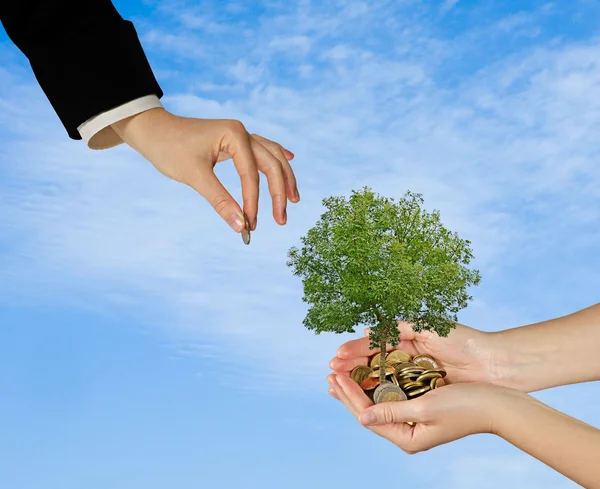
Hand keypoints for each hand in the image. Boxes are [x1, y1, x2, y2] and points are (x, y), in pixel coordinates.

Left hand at [111, 108, 298, 232]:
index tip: (251, 225)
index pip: (250, 175)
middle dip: (278, 193)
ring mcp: (240, 135)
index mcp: (234, 134)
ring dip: (283, 178)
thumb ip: (221, 201)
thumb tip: (241, 226)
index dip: (253, 202)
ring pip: (271, 157)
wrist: (151, 130)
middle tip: (281, 220)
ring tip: (293, 200)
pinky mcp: (234, 141)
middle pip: (271, 164)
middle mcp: (242, 132)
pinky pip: (262, 151)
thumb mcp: (195, 176)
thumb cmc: (169, 148)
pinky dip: (275, 159)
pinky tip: (289, 160)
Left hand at [327, 373, 510, 452]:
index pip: (367, 415)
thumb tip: (362, 417)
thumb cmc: (465, 406)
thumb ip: (392, 412)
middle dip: (348, 392)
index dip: (349, 395)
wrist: (497, 405)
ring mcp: (414, 420)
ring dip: (360, 387)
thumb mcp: (425, 408)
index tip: (334, 377)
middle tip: (330, 375)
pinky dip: (377, 384)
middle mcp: (407, 432)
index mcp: (407, 438)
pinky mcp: (421, 408)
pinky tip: (367, 375)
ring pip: (378, 402)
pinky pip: (392, 396)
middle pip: (369, 410)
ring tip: (340, 376)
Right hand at [330, 321, 505, 386]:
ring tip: (339, 383)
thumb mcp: (429, 327)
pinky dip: (379, 394)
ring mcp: (414, 377)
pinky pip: (396, 393)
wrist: (495, 364)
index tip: (337, 356)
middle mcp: (408, 359)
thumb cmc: (465, 341)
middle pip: (373, 364)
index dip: (355, 350)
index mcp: (408, 340)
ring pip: (381, 380)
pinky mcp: (423, 393)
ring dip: (360, 382)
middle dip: (351, 367)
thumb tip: (367, 331)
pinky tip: (362, 395)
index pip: (374, 346)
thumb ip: (400, 328)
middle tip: (332, 371)